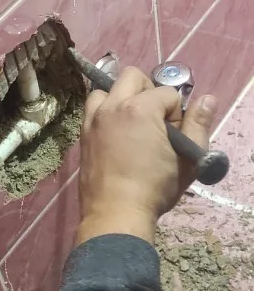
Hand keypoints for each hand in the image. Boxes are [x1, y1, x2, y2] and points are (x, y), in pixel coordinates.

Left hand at [77, 66, 216, 246]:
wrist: (116, 213)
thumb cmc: (155, 188)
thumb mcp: (187, 159)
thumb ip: (198, 125)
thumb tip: (206, 99)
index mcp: (141, 109)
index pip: (167, 93)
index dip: (176, 113)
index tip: (174, 136)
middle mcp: (114, 106)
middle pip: (133, 76)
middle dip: (148, 92)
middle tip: (155, 119)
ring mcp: (94, 118)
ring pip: (106, 89)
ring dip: (121, 97)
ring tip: (131, 122)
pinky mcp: (83, 133)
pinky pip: (93, 108)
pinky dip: (105, 111)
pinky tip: (115, 133)